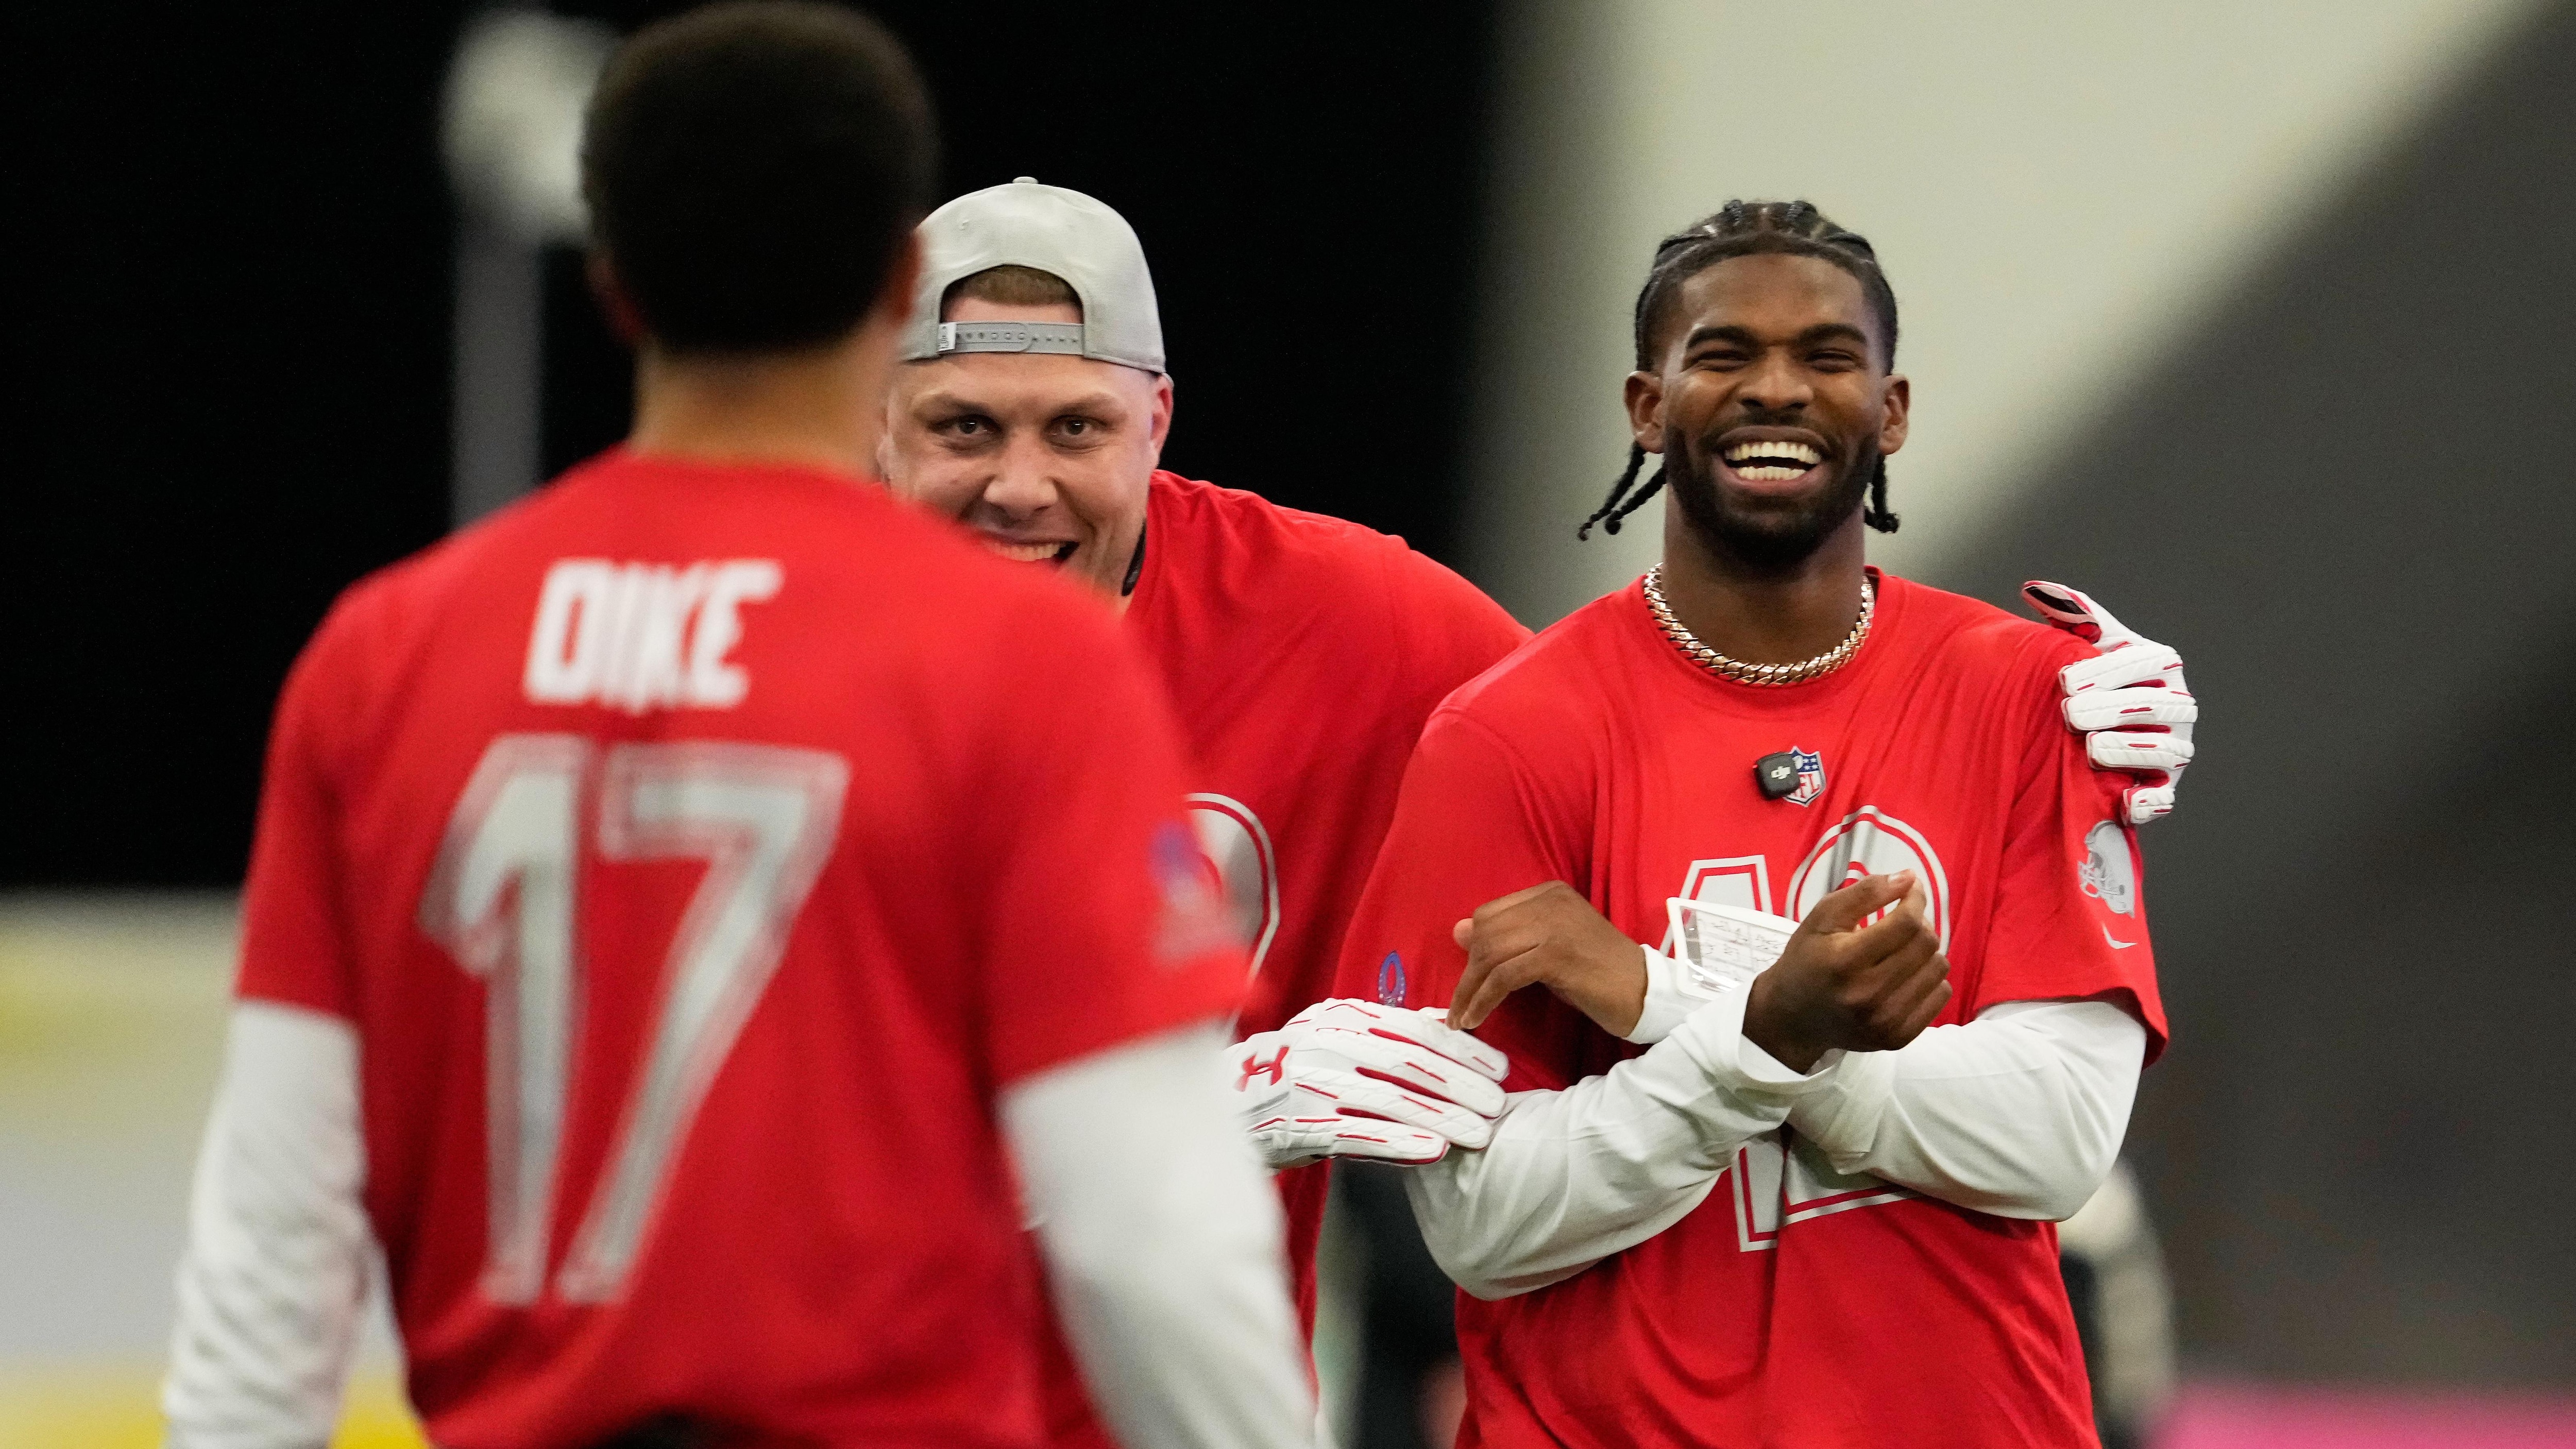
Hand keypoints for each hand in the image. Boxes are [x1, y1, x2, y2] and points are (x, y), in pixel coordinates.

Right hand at [1230, 999, 1509, 1169]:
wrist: (1230, 1104)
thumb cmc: (1297, 1071)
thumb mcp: (1338, 1035)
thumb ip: (1388, 1030)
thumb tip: (1446, 1022)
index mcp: (1342, 1016)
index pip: (1414, 1028)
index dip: (1462, 1049)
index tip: (1499, 1068)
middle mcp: (1327, 1042)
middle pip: (1407, 1062)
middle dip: (1460, 1084)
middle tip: (1498, 1105)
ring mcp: (1312, 1083)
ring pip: (1389, 1099)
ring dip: (1441, 1117)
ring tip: (1479, 1134)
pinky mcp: (1300, 1124)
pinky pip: (1358, 1134)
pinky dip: (1399, 1142)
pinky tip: (1434, 1151)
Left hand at [1447, 882, 1648, 1035]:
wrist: (1645, 992)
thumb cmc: (1598, 975)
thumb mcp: (1548, 950)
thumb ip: (1510, 938)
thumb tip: (1458, 931)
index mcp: (1548, 893)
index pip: (1490, 914)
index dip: (1473, 949)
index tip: (1467, 981)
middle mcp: (1550, 901)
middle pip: (1486, 932)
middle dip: (1467, 973)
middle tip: (1461, 1006)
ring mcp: (1555, 925)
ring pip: (1491, 953)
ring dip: (1469, 990)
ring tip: (1462, 1018)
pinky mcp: (1557, 955)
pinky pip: (1505, 975)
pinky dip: (1485, 999)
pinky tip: (1477, 1018)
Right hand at [1741, 872, 1951, 1072]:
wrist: (1793, 1018)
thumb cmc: (1807, 959)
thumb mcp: (1822, 917)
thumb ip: (1864, 892)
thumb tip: (1910, 877)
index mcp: (1844, 961)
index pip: (1906, 923)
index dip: (1915, 899)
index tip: (1910, 890)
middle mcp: (1867, 995)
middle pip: (1925, 944)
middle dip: (1920, 922)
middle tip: (1903, 919)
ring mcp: (1884, 1021)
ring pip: (1938, 968)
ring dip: (1926, 950)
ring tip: (1901, 949)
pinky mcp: (1898, 1038)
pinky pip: (1941, 995)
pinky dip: (1930, 978)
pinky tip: (1906, 974)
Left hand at [2023, 581, 2195, 824]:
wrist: (2076, 740)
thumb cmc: (2084, 684)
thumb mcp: (2078, 649)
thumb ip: (2067, 618)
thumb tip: (2034, 587)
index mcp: (2160, 667)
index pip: (2150, 662)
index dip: (2110, 670)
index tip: (2065, 679)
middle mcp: (2176, 707)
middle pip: (2159, 706)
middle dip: (2114, 709)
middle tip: (2069, 713)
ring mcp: (2173, 749)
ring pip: (2168, 751)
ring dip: (2128, 750)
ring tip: (2089, 748)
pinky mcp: (2161, 790)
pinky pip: (2165, 799)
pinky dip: (2149, 802)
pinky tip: (2125, 800)